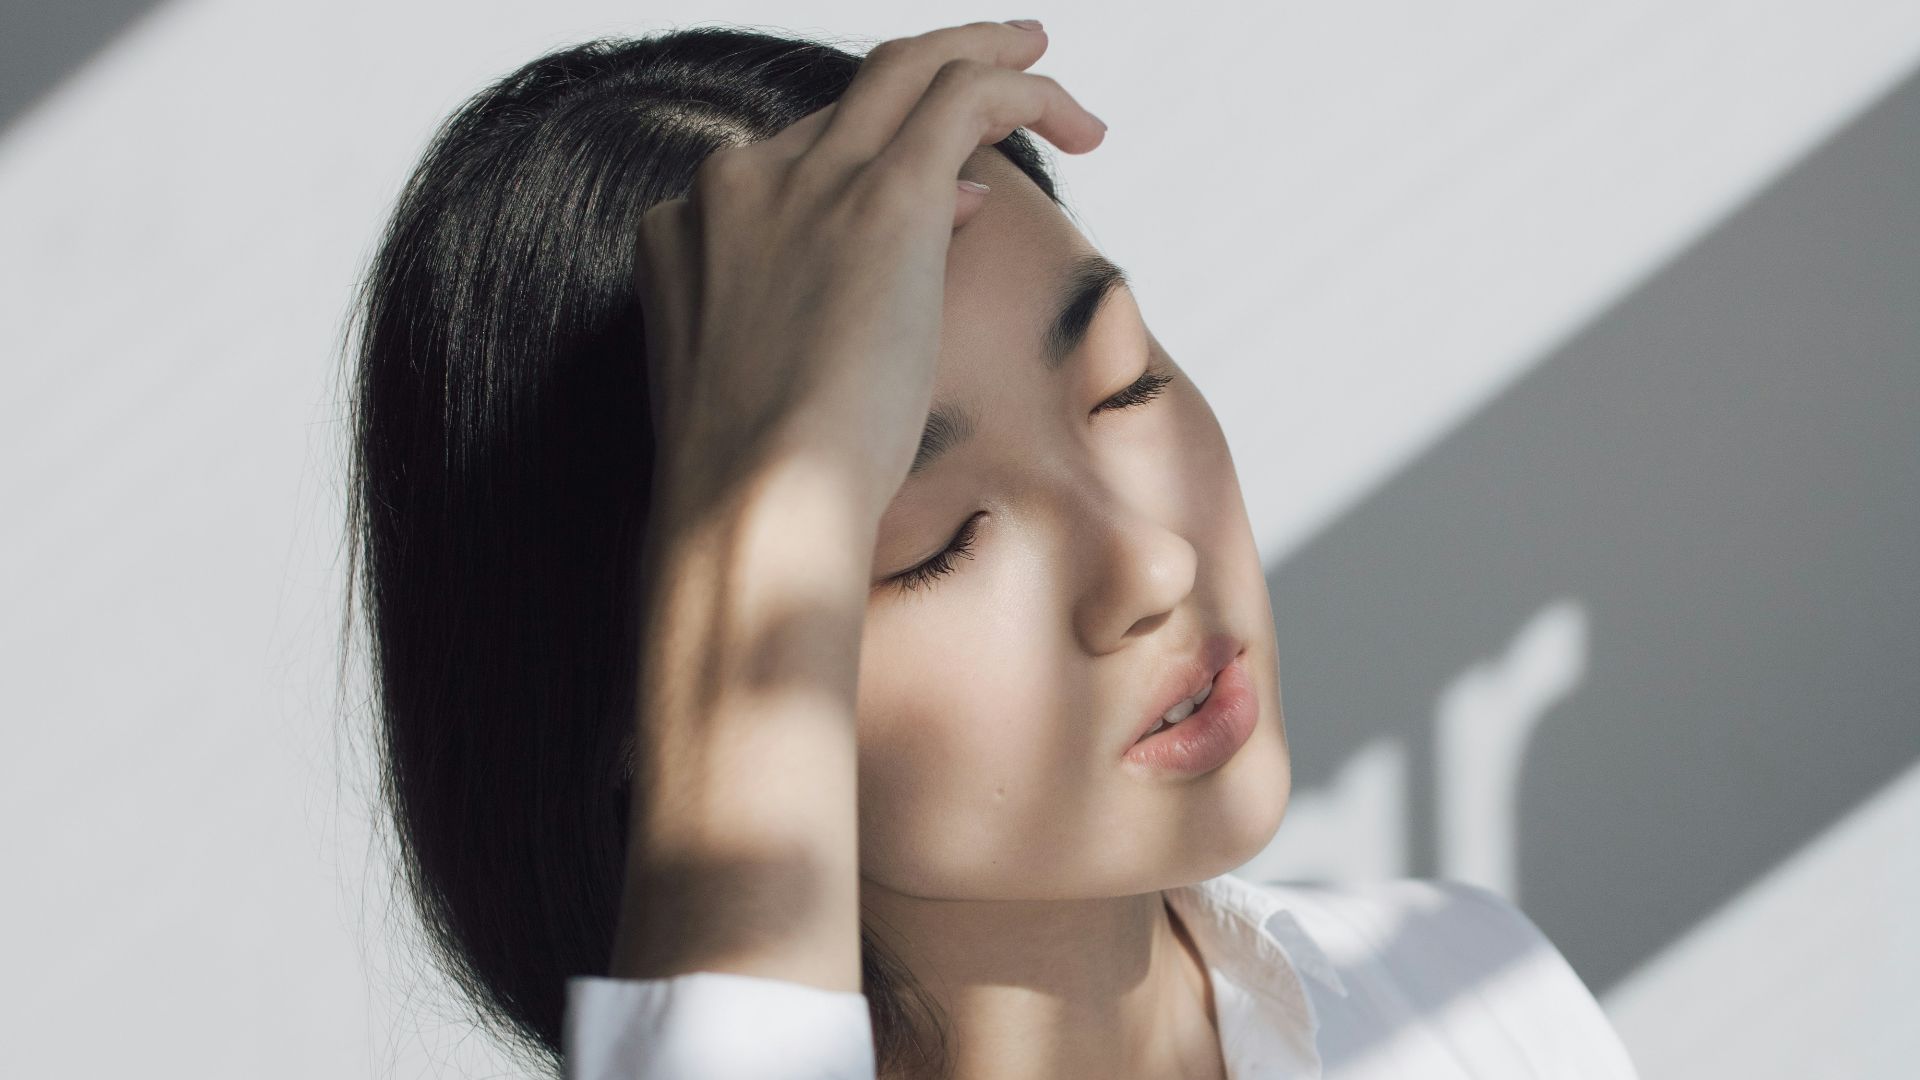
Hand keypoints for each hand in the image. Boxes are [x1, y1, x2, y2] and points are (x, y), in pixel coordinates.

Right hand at [631, 19, 1106, 528]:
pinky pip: (963, 97)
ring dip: (985, 57)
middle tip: (1005, 67)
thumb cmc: (760, 485)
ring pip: (909, 68)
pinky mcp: (881, 197)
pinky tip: (1072, 117)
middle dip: (930, 74)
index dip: (876, 166)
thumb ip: (822, 298)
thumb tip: (945, 212)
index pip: (797, 162)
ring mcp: (805, 182)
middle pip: (849, 99)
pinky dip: (1022, 88)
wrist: (752, 506)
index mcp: (688, 230)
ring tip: (1045, 64)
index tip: (948, 201)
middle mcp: (737, 185)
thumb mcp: (769, 381)